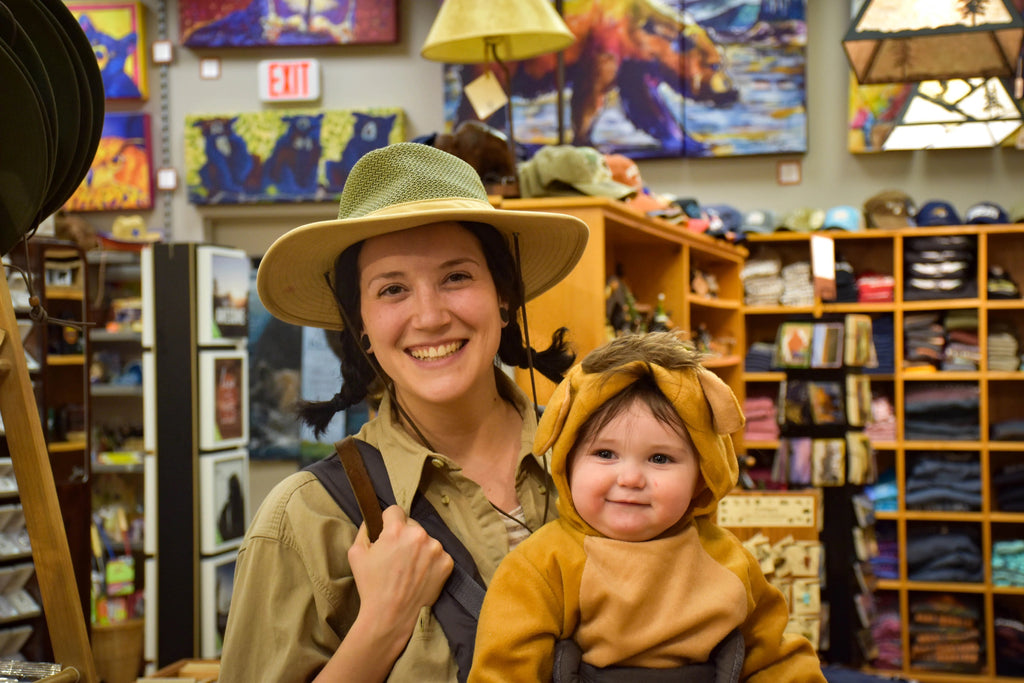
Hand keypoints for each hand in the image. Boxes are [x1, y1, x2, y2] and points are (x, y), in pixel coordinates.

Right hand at [347, 505, 453, 642]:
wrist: (391, 615)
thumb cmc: (371, 585)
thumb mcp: (356, 553)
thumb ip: (365, 530)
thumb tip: (372, 520)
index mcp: (397, 530)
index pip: (395, 510)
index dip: (388, 521)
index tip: (386, 533)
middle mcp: (420, 535)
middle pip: (412, 525)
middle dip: (404, 536)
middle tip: (396, 556)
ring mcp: (436, 549)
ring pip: (425, 539)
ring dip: (418, 548)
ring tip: (408, 569)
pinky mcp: (447, 563)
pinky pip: (438, 554)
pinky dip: (430, 561)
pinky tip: (420, 575)